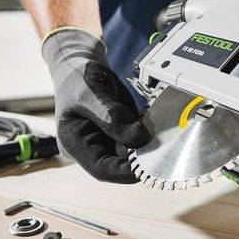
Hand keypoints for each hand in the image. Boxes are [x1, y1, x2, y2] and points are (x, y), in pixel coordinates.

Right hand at [41, 27, 150, 182]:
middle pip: (119, 164)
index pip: (101, 169)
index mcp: (74, 144)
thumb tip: (140, 138)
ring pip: (132, 153)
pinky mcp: (121, 133)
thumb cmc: (77, 78)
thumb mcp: (90, 94)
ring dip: (148, 147)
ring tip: (164, 136)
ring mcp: (107, 141)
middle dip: (141, 159)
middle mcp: (91, 148)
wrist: (82, 65)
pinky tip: (160, 127)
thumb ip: (112, 117)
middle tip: (163, 149)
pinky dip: (149, 135)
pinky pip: (137, 139)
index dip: (125, 173)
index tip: (147, 167)